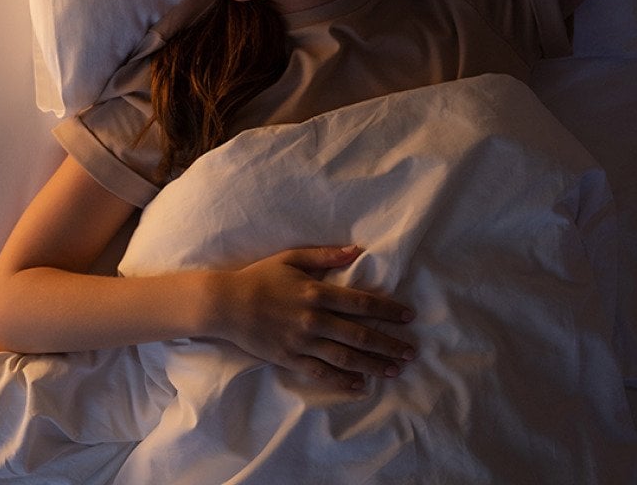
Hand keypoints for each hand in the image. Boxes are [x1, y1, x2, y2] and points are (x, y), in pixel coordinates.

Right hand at [210, 246, 415, 390]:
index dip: (388, 310)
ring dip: (373, 365)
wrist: (225, 304)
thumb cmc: (259, 277)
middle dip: (389, 344)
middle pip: (360, 335)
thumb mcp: (291, 258)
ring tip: (395, 370)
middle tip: (411, 352)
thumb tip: (356, 250)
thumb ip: (325, 255)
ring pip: (345, 357)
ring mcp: (302, 342)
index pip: (361, 303)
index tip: (408, 317)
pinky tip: (360, 385)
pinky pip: (321, 373)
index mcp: (316, 292)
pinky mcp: (289, 358)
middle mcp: (314, 320)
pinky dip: (342, 381)